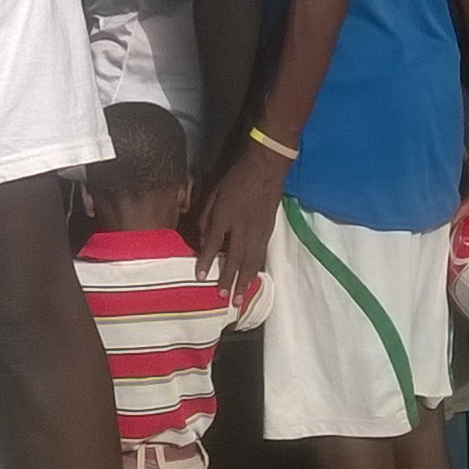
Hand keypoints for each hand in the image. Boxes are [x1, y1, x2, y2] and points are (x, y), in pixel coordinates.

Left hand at [196, 146, 289, 302]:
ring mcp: (258, 231)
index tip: (199, 278)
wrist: (265, 169)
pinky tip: (252, 280)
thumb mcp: (213, 194)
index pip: (213, 244)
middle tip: (224, 299)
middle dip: (229, 280)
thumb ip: (206, 218)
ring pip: (251, 261)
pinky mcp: (268, 231)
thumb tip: (203, 241)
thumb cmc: (235, 180)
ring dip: (244, 281)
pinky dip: (256, 270)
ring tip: (240, 298)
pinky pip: (261, 255)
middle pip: (235, 259)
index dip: (205, 262)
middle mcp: (242, 228)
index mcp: (225, 216)